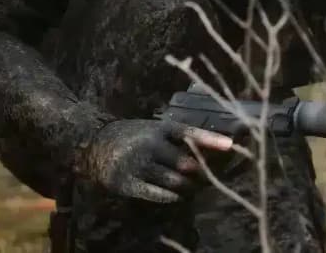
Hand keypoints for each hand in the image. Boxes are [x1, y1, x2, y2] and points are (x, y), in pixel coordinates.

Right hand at [75, 118, 231, 202]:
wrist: (93, 144)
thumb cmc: (132, 136)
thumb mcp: (153, 128)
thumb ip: (176, 137)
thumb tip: (206, 150)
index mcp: (159, 129)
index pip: (190, 133)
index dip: (211, 140)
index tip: (231, 145)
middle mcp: (151, 145)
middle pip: (187, 163)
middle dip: (201, 174)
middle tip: (207, 179)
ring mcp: (139, 164)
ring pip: (175, 181)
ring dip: (188, 188)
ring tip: (192, 189)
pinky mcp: (128, 182)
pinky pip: (157, 194)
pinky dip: (171, 197)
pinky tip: (176, 197)